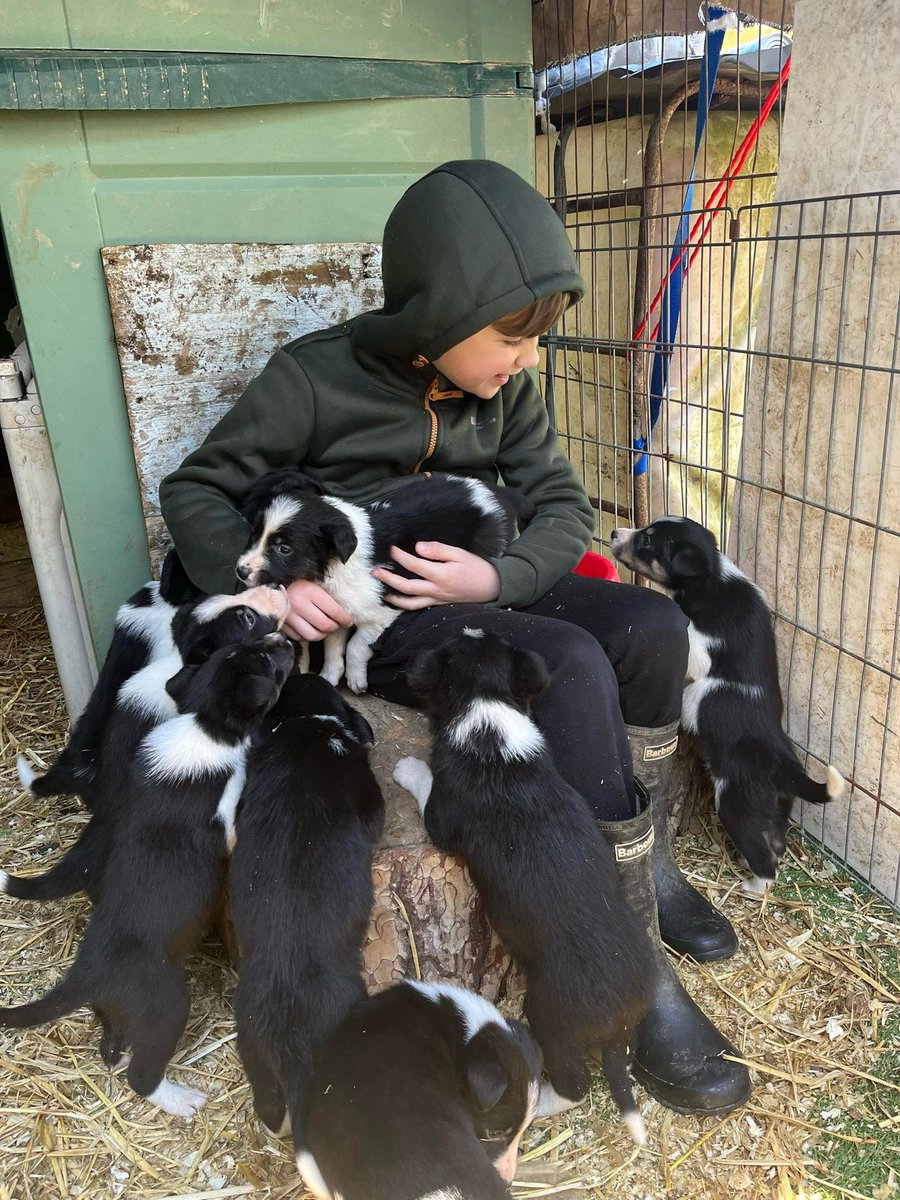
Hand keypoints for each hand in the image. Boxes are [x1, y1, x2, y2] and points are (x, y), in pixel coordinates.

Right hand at [283, 579, 352, 641]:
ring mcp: (288, 616)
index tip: (348, 621)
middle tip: (337, 624)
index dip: (345, 619)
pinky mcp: (281, 624)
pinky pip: (299, 638)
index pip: (334, 611)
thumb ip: (328, 597)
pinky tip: (311, 629)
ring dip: (322, 634)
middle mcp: (298, 604)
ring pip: (312, 635)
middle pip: (325, 626)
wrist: (272, 582)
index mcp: (309, 591)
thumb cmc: (299, 581)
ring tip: (324, 628)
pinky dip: (308, 636)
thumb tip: (345, 613)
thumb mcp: (315, 583)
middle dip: (334, 627)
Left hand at [372, 543, 500, 609]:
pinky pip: (418, 607)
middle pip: (406, 587)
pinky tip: (398, 599)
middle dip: (388, 579)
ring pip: (409, 602)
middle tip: (374, 572)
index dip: (399, 557)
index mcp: (441, 575)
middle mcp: (436, 590)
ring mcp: (436, 600)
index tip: (390, 548)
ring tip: (382, 590)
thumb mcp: (460, 553)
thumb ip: (438, 550)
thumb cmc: (477, 568)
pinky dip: (405, 604)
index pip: (414, 565)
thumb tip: (417, 548)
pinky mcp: (438, 604)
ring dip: (393, 596)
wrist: (492, 587)